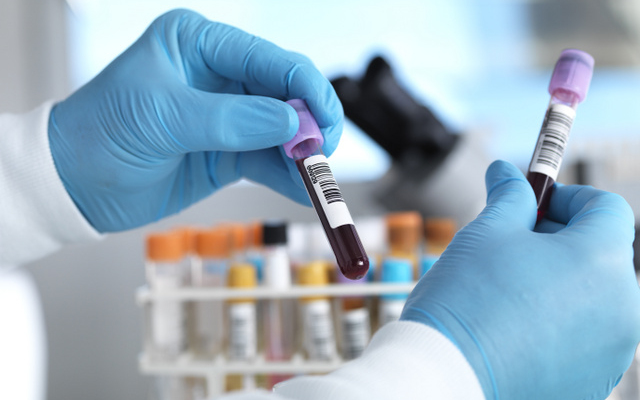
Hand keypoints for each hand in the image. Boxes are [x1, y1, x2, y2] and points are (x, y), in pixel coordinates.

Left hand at [48, 9, 342, 232]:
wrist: (74, 183)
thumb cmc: (102, 133)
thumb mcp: (163, 117)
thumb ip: (231, 120)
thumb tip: (293, 125)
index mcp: (199, 43)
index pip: (268, 59)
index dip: (304, 88)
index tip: (324, 121)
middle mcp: (218, 75)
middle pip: (285, 94)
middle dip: (309, 124)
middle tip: (322, 153)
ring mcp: (227, 116)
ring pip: (283, 131)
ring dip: (303, 155)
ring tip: (317, 180)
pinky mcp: (228, 152)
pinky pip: (269, 161)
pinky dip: (288, 176)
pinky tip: (302, 189)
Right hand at [402, 160, 639, 399]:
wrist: (447, 375)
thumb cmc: (466, 299)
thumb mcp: (486, 232)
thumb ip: (509, 196)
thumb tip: (507, 173)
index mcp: (603, 260)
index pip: (607, 208)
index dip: (567, 197)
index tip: (533, 203)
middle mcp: (623, 308)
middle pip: (601, 254)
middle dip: (560, 240)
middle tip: (512, 243)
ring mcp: (611, 352)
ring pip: (592, 298)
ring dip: (558, 282)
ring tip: (508, 289)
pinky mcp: (591, 382)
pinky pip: (583, 338)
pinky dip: (557, 323)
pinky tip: (513, 325)